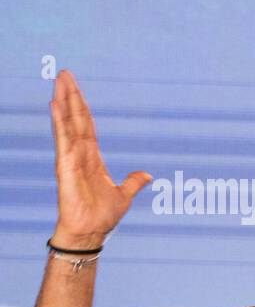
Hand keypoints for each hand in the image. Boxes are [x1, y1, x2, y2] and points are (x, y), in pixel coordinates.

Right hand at [49, 70, 151, 248]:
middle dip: (71, 96)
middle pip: (75, 119)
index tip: (75, 88)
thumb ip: (134, 182)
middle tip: (65, 73)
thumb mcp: (124, 195)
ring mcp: (71, 159)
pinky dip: (60, 123)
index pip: (86, 126)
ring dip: (63, 103)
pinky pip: (63, 141)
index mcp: (92, 159)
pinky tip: (55, 106)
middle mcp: (79, 155)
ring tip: (59, 82)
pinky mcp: (65, 167)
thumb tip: (148, 175)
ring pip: (67, 125)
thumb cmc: (102, 216)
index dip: (82, 107)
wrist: (92, 233)